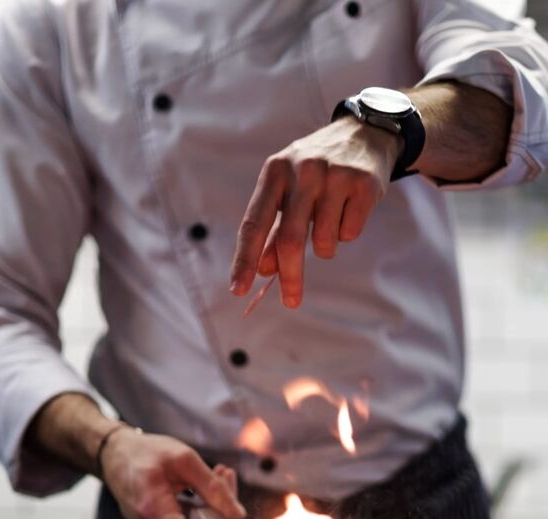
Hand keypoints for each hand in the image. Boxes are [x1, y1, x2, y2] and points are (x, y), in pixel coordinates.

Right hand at [100, 427, 245, 518]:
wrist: (116, 454)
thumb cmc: (146, 453)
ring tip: (219, 472)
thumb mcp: (184, 459)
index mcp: (154, 509)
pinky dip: (201, 506)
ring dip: (214, 503)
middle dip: (221, 507)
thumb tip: (237, 515)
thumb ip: (212, 487)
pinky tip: (207, 481)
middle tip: (226, 475)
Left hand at [230, 117, 400, 308]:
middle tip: (291, 301)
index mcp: (274, 172)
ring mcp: (334, 175)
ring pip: (324, 242)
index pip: (254, 223)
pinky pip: (349, 233)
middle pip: (291, 240)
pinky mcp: (363, 184)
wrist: (365, 133)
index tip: (238, 288)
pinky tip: (350, 207)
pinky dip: (347, 232)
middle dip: (290, 276)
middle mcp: (302, 170)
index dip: (244, 259)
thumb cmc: (316, 170)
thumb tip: (263, 270)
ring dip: (325, 246)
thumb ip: (274, 230)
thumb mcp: (288, 191)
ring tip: (330, 219)